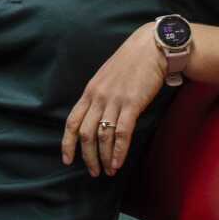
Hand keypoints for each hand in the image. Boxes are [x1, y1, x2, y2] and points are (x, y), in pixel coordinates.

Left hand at [61, 23, 166, 176]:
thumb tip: (97, 116)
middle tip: (93, 171)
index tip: (67, 160)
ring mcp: (114, 100)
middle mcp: (98, 97)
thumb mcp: (107, 78)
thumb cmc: (131, 63)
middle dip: (87, 156)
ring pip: (102, 136)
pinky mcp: (132, 104)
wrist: (151, 48)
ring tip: (107, 171)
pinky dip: (118, 151)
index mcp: (90, 91)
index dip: (67, 143)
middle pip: (85, 133)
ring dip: (103, 157)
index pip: (72, 121)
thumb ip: (99, 96)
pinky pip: (122, 133)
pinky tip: (117, 163)